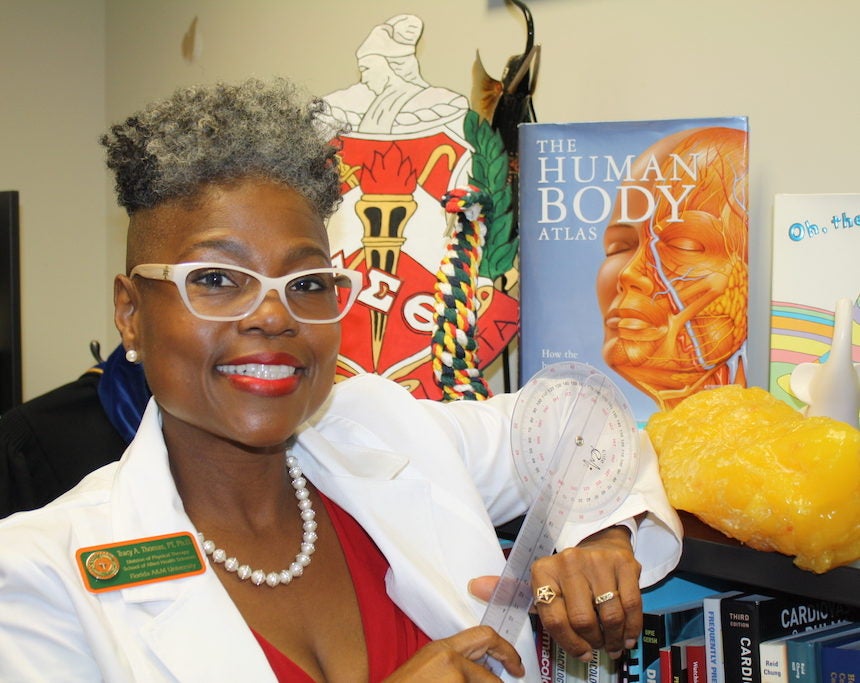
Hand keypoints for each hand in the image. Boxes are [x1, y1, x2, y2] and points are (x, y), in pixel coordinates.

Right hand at [381, 625, 524, 681]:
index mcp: (441, 649)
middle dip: (505, 676)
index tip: (514, 664)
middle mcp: (450, 660)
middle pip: (491, 673)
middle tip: (517, 677)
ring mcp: (454, 679)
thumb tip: (479, 670)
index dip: (505, 649)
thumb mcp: (426, 668)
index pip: (484, 636)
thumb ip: (452, 663)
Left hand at [470, 526, 640, 661]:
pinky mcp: (624, 564)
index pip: (553, 618)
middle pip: (583, 620)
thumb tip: (473, 586)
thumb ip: (507, 590)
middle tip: (596, 646)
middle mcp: (569, 562)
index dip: (569, 643)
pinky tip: (626, 635)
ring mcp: (598, 562)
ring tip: (611, 643)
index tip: (579, 652)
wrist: (599, 542)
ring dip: (613, 638)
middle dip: (592, 641)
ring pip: (609, 616)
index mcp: (543, 570)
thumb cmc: (566, 573)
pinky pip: (632, 606)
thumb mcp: (537, 583)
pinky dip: (631, 627)